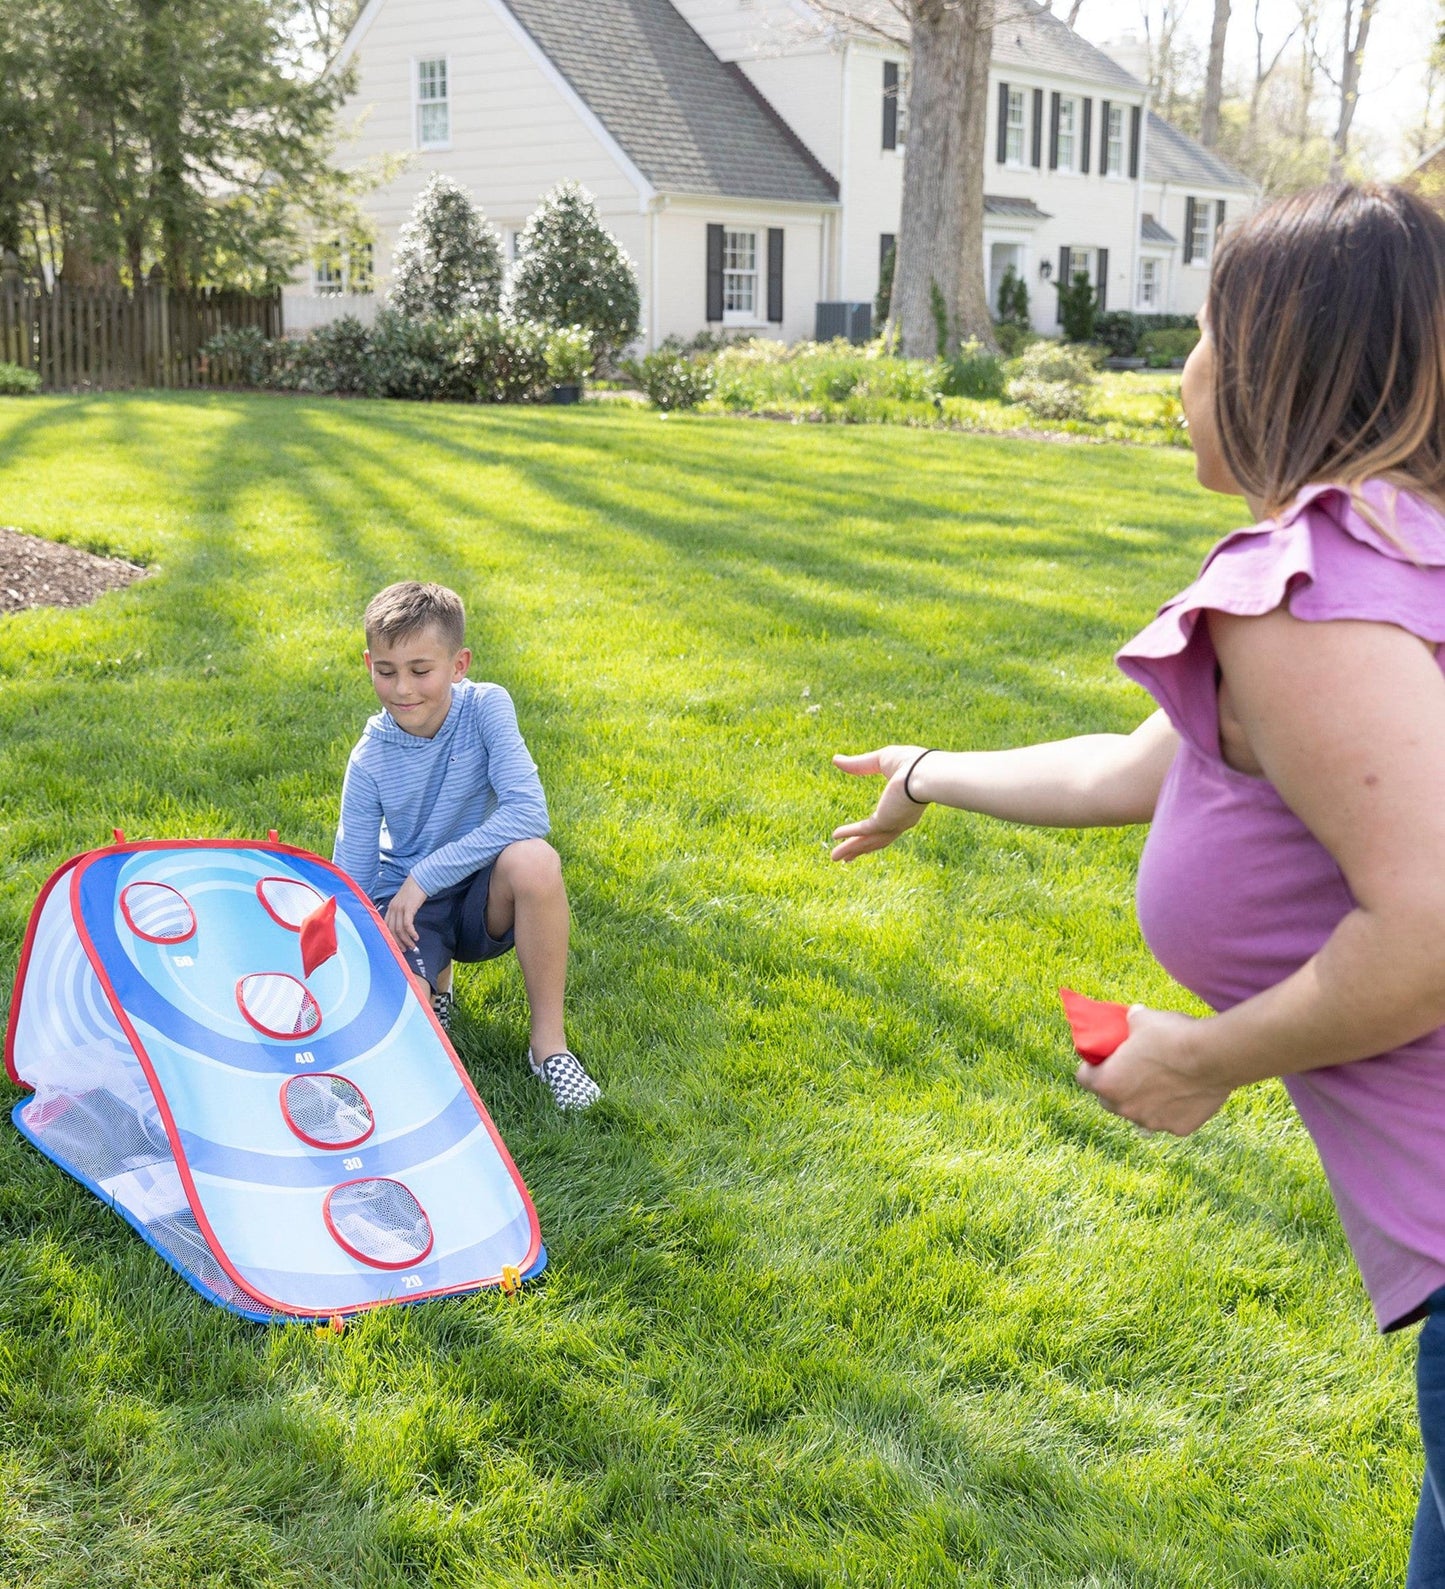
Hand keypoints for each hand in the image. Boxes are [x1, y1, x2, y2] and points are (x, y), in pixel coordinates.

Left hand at [384, 876, 427, 951]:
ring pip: (399, 929)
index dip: (391, 938)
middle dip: (398, 942)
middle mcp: (393, 909)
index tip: (397, 946)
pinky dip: (411, 933)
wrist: (420, 879)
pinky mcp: (408, 908)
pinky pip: (407, 924)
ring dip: (406, 940)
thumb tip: (404, 924)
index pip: (386, 926)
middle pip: (391, 930)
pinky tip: (416, 937)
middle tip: (405, 949)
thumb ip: (401, 911)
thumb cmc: (414, 891)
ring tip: (413, 946)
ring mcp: (400, 908)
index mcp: (390, 908)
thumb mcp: (404, 901)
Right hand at [830, 746, 928, 861]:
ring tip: (836, 858)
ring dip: (852, 849)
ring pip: (869, 841)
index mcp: (906, 808)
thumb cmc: (912, 762)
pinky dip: (849, 833)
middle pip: (877, 841)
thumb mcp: (880, 761)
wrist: (926, 771)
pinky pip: (862, 830)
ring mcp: (893, 823)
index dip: (873, 834)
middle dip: (860, 849)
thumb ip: (859, 764)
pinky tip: (835, 835)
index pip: (887, 826)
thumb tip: (835, 760)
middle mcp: (901, 820)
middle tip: (846, 859)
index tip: (862, 841)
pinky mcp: (884, 822)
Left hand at [1075, 1005, 1231, 1136]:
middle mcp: (1125, 1108)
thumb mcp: (1143, 1018)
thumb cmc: (1172, 1035)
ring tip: (1161, 1082)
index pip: (1084, 1078)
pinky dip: (1172, 1109)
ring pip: (1139, 1113)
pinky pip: (1168, 1119)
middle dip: (1115, 1087)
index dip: (1091, 1067)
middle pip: (1109, 1100)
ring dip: (1143, 1101)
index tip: (1102, 1059)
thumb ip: (1130, 1020)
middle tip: (1130, 1071)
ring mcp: (1152, 1122)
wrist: (1214, 1056)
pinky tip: (1184, 1093)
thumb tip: (1132, 1016)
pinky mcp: (1179, 1129)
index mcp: (1107, 1082)